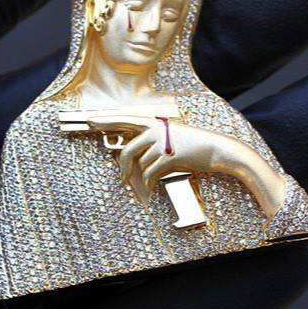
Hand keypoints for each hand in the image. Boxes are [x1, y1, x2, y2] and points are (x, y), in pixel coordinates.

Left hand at [90, 116, 285, 217]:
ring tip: (148, 187)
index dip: (107, 121)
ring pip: (142, 163)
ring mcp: (163, 142)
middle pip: (128, 149)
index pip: (125, 119)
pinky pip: (152, 172)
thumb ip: (154, 142)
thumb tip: (135, 155)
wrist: (217, 150)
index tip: (90, 120)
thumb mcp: (172, 139)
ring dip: (144, 178)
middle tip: (122, 179)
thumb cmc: (194, 147)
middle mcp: (157, 130)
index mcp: (156, 123)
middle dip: (123, 167)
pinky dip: (150, 183)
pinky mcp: (170, 155)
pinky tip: (152, 189)